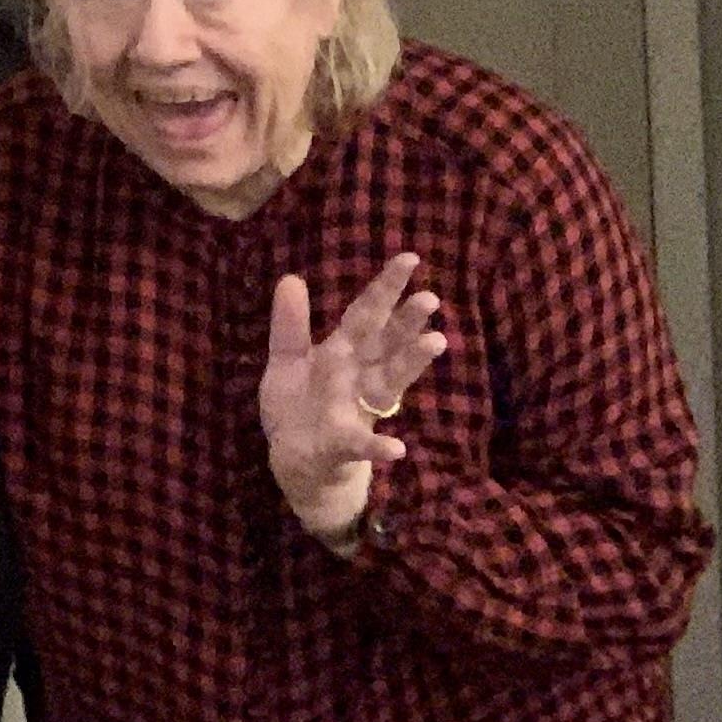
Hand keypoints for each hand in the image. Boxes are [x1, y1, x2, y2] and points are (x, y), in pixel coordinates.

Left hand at [259, 253, 447, 549]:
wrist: (295, 463)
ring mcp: (355, 411)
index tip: (410, 258)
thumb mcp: (286, 361)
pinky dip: (380, 446)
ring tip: (435, 342)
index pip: (366, 315)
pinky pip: (363, 445)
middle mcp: (357, 378)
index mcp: (341, 354)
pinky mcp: (343, 446)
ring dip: (410, 364)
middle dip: (406, 322)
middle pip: (385, 345)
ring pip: (387, 384)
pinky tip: (397, 449)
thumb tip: (291, 277)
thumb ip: (290, 325)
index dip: (385, 288)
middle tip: (430, 298)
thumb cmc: (298, 408)